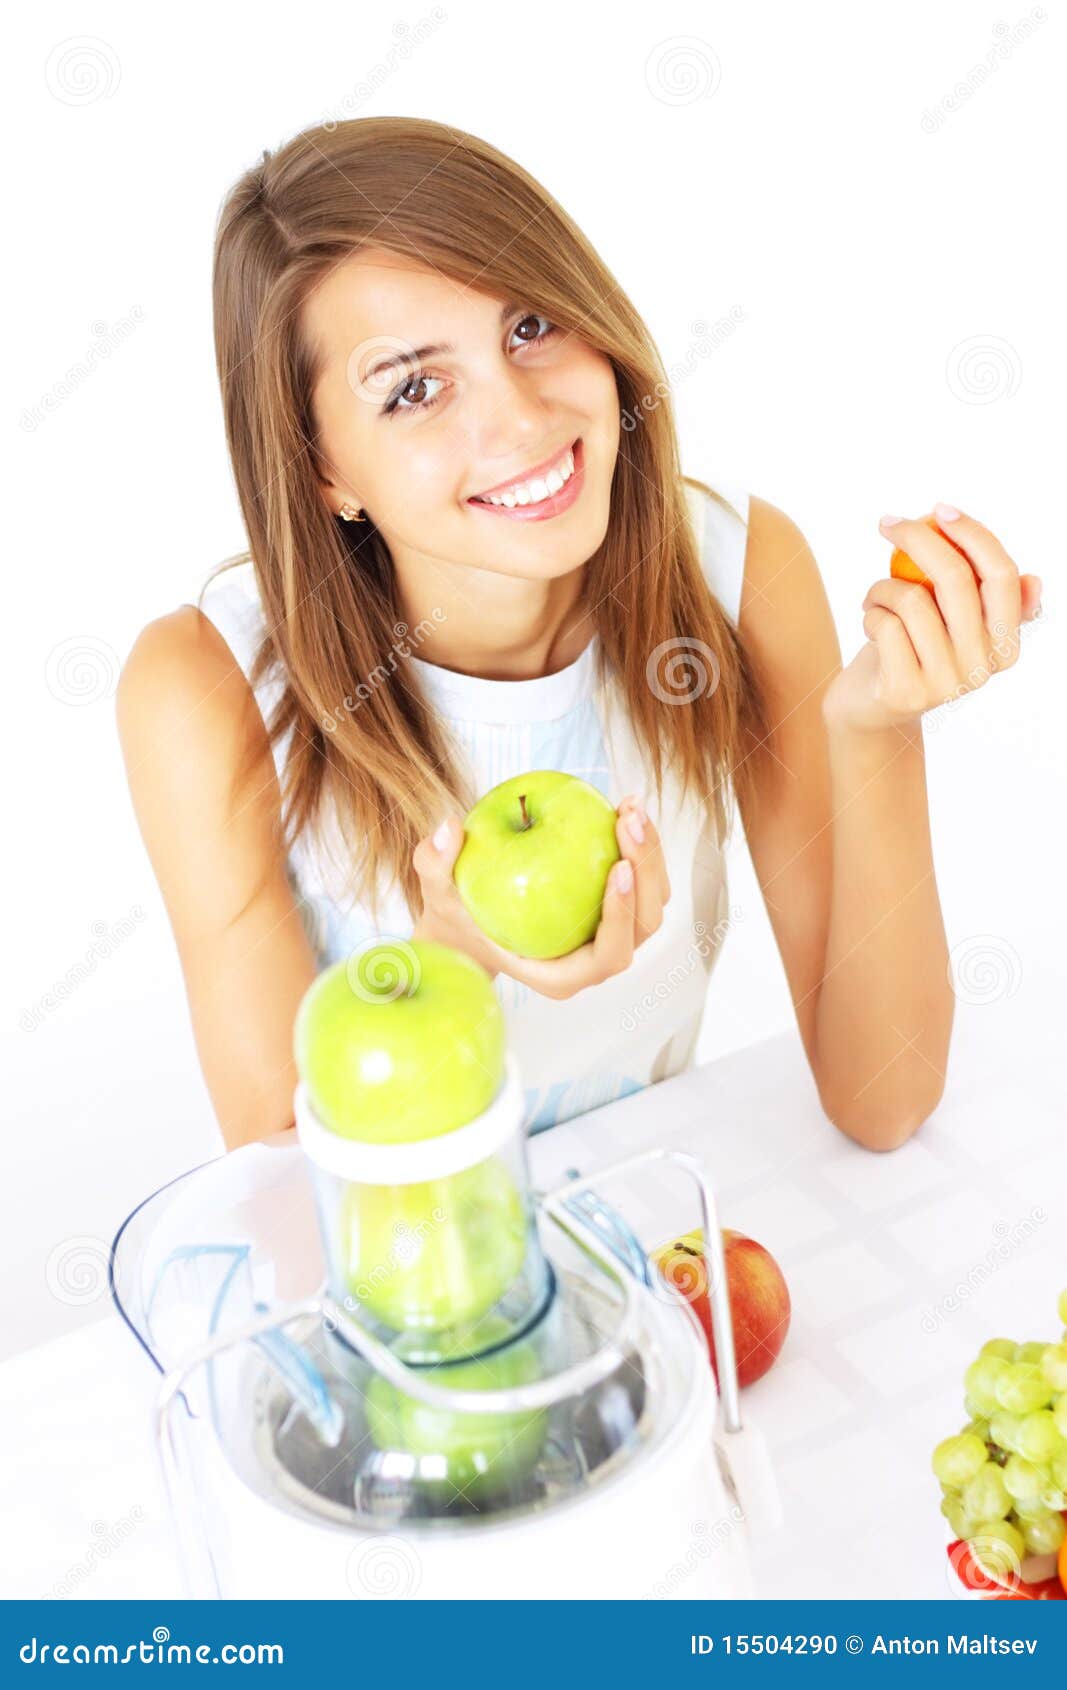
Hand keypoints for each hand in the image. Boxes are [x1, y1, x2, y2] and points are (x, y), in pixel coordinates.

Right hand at [410, 794, 670, 999]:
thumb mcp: (434, 888)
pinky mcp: (616, 908)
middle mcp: (593, 961)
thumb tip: (447, 827)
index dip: (623, 919)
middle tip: (627, 821)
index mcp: (561, 975)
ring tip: (629, 806)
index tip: (617, 868)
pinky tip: (623, 804)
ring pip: (652, 902)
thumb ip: (433, 863)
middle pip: (644, 926)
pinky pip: (641, 879)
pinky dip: (641, 844)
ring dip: (650, 853)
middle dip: (647, 872)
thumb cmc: (454, 912)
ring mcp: (609, 935)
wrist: (470, 918)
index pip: (608, 956)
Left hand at [822, 504, 1042, 735]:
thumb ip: (986, 597)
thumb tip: (1033, 580)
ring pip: (912, 600)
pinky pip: (884, 624)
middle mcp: (983, 668)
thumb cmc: (915, 649)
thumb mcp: (953, 622)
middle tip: (888, 522)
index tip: (940, 509)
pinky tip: (870, 622)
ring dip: (882, 586)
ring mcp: (946, 683)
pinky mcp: (906, 691)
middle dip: (917, 537)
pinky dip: (870, 612)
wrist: (871, 706)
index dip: (973, 534)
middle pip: (956, 579)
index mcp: (1007, 645)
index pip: (1002, 576)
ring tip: (876, 596)